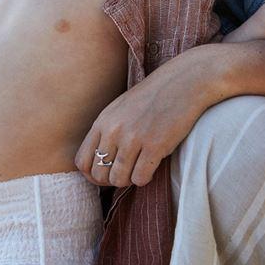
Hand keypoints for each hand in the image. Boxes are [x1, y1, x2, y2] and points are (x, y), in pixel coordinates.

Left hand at [75, 50, 214, 187]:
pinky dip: (144, 179)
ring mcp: (133, 139)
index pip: (82, 161)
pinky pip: (140, 178)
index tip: (105, 174)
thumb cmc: (151, 99)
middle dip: (111, 179)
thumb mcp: (118, 110)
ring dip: (128, 180)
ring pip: (119, 179)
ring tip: (138, 170)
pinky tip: (151, 168)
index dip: (91, 174)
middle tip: (125, 172)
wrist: (182, 83)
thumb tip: (97, 164)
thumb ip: (106, 132)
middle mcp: (113, 131)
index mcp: (102, 122)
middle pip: (99, 174)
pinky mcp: (155, 146)